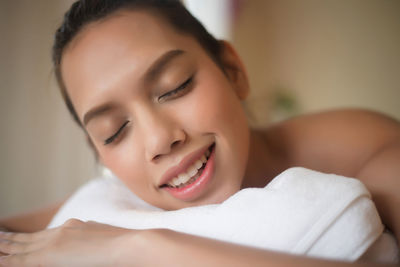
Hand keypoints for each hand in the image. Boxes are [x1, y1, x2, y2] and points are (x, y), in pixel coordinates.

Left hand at [0, 219, 138, 265]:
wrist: (131, 244)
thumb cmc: (126, 248)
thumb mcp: (106, 241)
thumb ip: (93, 240)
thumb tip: (88, 245)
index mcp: (76, 227)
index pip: (47, 234)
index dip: (30, 237)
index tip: (18, 238)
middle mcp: (64, 230)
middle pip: (31, 237)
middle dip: (11, 240)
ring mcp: (56, 240)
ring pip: (21, 246)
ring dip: (4, 247)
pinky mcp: (50, 254)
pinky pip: (20, 260)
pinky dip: (8, 260)